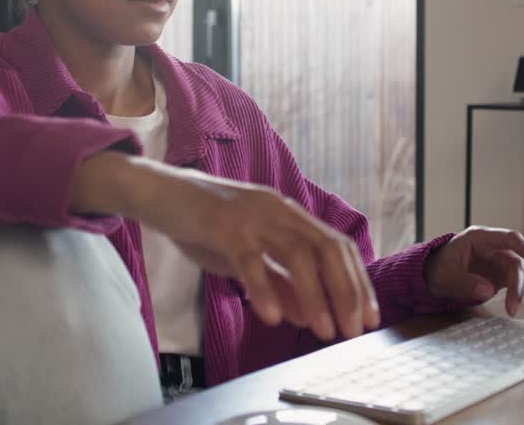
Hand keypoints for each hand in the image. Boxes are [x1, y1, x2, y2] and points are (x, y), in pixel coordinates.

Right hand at [73, 153, 379, 341]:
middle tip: (352, 330)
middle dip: (346, 291)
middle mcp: (277, 211)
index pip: (337, 246)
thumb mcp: (246, 256)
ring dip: (315, 294)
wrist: (157, 193)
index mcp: (288, 215)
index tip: (366, 317)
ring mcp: (252, 216)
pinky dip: (265, 288)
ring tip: (323, 329)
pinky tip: (273, 317)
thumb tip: (307, 315)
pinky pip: (250, 259)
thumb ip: (278, 282)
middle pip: (327, 248)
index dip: (356, 282)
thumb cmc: (201, 224)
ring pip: (297, 253)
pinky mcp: (223, 225)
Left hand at [423, 227, 523, 316]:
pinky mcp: (505, 271)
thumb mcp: (445, 277)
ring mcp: (502, 257)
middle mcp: (495, 246)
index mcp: (480, 237)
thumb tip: (488, 289)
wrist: (434, 275)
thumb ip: (465, 282)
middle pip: (517, 260)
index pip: (508, 238)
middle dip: (520, 283)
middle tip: (516, 306)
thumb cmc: (438, 271)